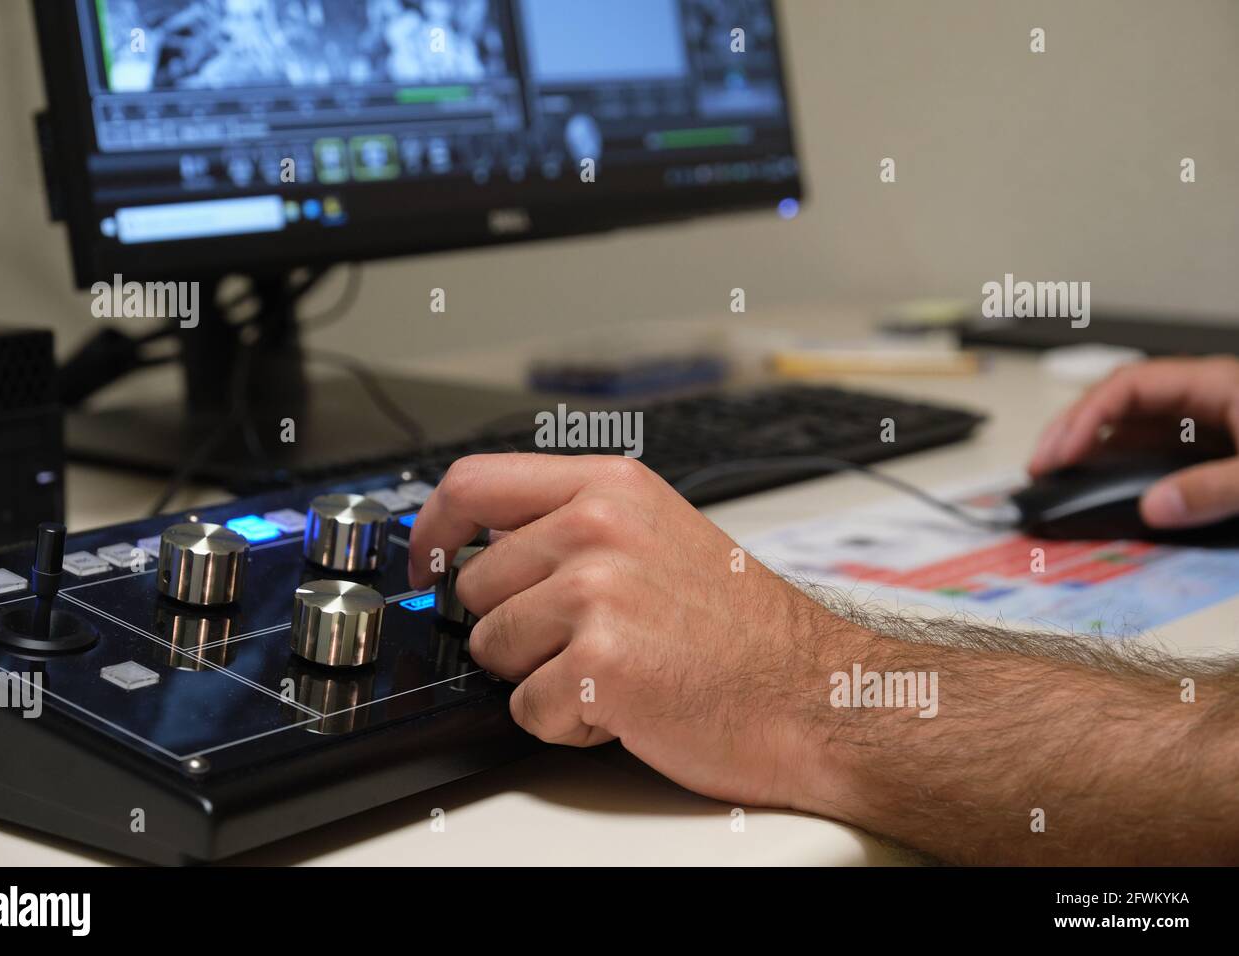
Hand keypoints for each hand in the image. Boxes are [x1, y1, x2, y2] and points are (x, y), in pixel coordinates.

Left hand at [407, 454, 819, 808]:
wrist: (811, 693)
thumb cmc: (742, 627)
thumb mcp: (660, 534)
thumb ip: (574, 523)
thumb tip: (486, 543)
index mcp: (610, 487)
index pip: (473, 484)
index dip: (431, 530)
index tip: (427, 564)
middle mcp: (598, 527)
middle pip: (476, 586)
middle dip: (516, 630)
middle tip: (589, 642)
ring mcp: (597, 592)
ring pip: (493, 649)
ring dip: (542, 677)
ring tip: (616, 668)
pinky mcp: (599, 662)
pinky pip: (526, 707)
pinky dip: (567, 722)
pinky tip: (626, 703)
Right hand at [1028, 356, 1238, 527]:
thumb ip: (1212, 488)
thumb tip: (1153, 506)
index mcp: (1217, 383)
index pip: (1130, 385)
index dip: (1087, 417)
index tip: (1062, 454)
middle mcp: (1205, 395)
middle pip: (1119, 399)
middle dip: (1072, 427)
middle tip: (1039, 464)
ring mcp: (1208, 419)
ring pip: (1133, 423)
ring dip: (1089, 443)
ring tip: (1057, 469)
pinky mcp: (1213, 444)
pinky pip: (1154, 445)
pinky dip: (1118, 460)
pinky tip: (1098, 477)